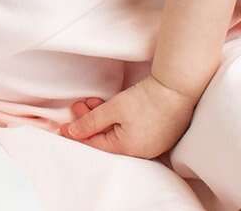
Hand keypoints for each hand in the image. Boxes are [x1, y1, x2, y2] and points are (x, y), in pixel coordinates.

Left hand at [62, 75, 198, 158]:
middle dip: (90, 121)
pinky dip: (118, 119)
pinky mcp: (159, 133)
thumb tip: (73, 133)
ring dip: (103, 117)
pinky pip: (132, 129)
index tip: (63, 128)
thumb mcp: (113, 109)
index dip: (78, 134)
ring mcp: (152, 143)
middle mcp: (141, 151)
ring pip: (119, 132)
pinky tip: (109, 106)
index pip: (96, 144)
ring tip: (91, 101)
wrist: (177, 89)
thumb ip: (91, 122)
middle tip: (78, 106)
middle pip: (108, 138)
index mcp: (129, 149)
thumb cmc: (146, 100)